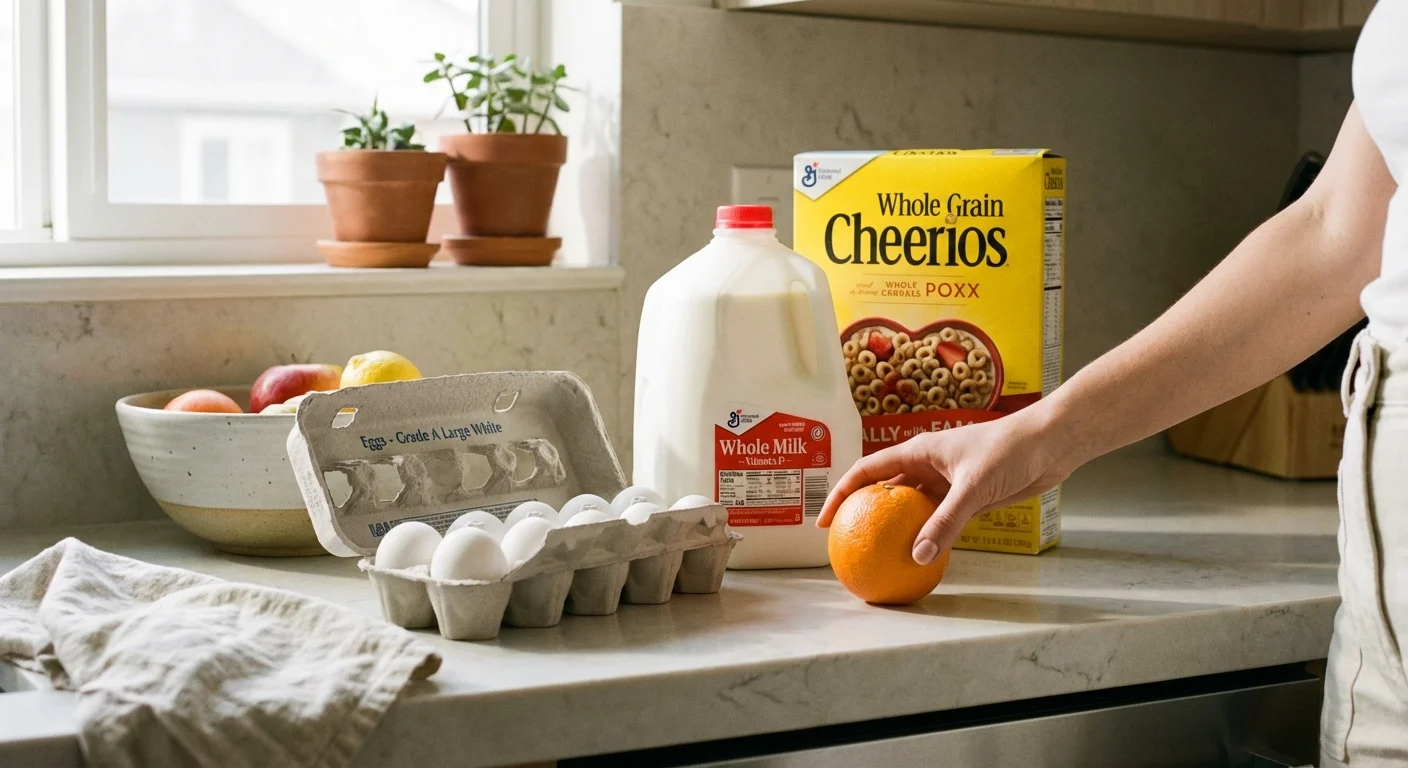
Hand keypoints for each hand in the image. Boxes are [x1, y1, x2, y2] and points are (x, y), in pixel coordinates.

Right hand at [818, 406, 1073, 564]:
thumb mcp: (973, 486)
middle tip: (848, 543)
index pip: (867, 471)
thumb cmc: (1010, 450)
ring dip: (897, 529)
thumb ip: (946, 522)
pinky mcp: (968, 496)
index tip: (826, 521)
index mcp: (918, 451)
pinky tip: (923, 557)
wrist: (1051, 442)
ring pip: (912, 508)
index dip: (841, 494)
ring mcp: (947, 482)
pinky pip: (939, 520)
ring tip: (879, 556)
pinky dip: (928, 536)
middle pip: (885, 491)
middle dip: (864, 514)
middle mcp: (927, 466)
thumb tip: (919, 556)